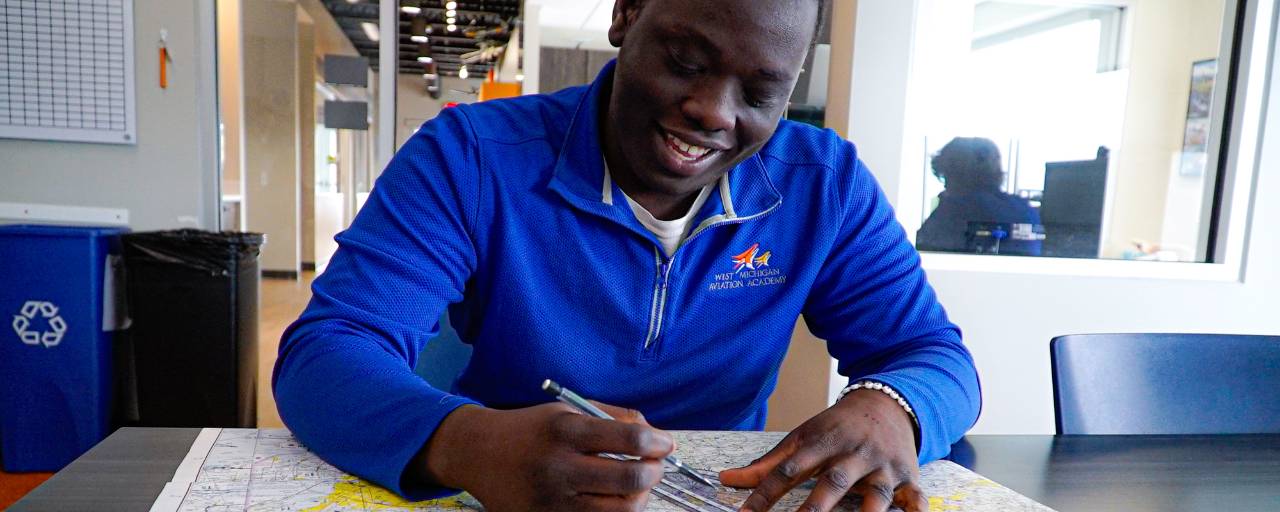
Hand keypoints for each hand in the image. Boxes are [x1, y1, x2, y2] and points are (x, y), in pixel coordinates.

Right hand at [419, 401, 674, 511]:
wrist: (479, 453)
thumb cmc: (532, 429)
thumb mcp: (568, 410)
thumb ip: (614, 417)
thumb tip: (656, 437)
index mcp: (566, 430)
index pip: (630, 440)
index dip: (658, 443)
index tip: (666, 444)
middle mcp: (559, 466)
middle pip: (631, 480)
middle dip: (654, 472)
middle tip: (655, 466)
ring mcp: (553, 499)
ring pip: (620, 510)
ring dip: (638, 497)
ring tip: (634, 485)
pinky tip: (611, 499)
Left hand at [719, 390, 926, 511]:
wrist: (886, 402)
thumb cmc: (837, 427)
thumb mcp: (803, 437)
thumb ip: (768, 464)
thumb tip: (728, 479)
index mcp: (822, 442)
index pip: (789, 469)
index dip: (766, 493)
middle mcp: (853, 454)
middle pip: (833, 482)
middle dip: (814, 509)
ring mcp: (882, 466)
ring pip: (876, 494)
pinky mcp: (908, 477)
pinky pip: (916, 498)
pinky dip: (918, 511)